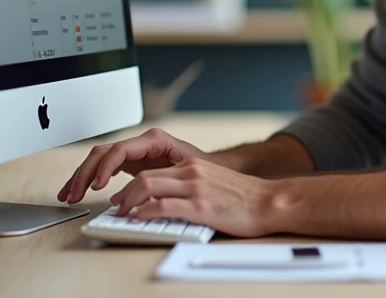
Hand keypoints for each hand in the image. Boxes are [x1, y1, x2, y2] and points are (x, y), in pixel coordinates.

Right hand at [57, 127, 211, 203]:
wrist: (211, 168)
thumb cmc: (204, 168)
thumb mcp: (188, 169)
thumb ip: (166, 175)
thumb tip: (146, 188)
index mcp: (154, 140)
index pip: (120, 150)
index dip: (105, 167)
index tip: (96, 186)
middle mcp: (140, 143)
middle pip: (103, 153)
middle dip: (85, 173)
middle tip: (73, 195)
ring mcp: (133, 152)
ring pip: (98, 159)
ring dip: (81, 176)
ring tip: (68, 196)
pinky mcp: (130, 162)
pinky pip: (103, 167)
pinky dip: (88, 178)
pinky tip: (76, 191)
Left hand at [110, 158, 279, 237]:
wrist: (269, 201)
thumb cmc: (245, 198)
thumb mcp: (214, 182)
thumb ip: (192, 185)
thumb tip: (169, 199)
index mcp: (194, 166)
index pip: (152, 170)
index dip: (131, 184)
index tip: (123, 196)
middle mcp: (191, 172)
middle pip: (145, 176)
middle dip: (124, 193)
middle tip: (116, 207)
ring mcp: (195, 188)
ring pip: (148, 186)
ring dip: (128, 202)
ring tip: (122, 214)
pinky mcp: (199, 207)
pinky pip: (162, 206)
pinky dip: (144, 212)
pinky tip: (138, 219)